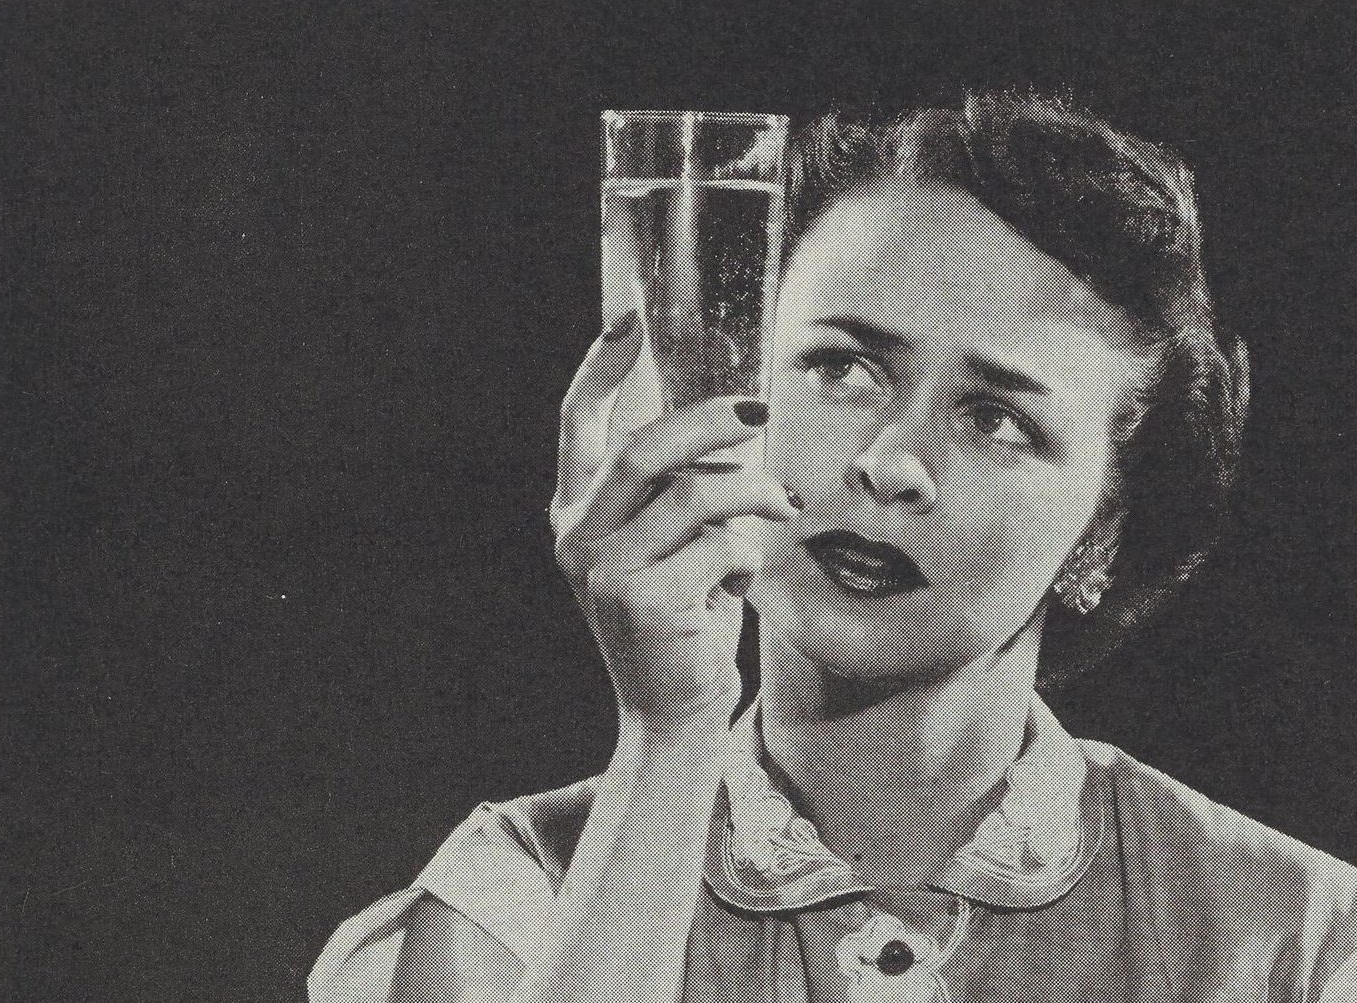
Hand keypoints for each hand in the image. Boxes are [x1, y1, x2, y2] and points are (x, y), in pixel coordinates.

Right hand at [551, 314, 795, 728]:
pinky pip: (720, 546)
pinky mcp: (644, 600)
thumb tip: (732, 420)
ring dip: (753, 494)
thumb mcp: (669, 546)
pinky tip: (741, 582)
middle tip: (758, 412)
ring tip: (781, 507)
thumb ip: (676, 492)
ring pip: (696, 495)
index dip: (601, 369)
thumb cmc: (683, 619)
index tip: (629, 319)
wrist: (672, 711)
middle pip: (645, 449)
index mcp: (575, 514)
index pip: (577, 425)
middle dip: (709, 421)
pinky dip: (748, 555)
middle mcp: (576, 536)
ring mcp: (604, 570)